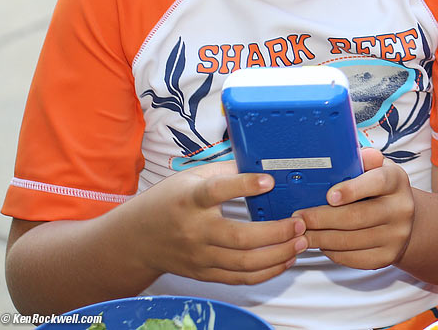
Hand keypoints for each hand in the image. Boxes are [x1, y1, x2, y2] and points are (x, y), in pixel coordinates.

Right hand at [126, 161, 305, 284]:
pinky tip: (285, 259)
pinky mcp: (205, 273)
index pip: (218, 191)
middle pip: (240, 237)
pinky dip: (267, 272)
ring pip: (245, 263)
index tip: (269, 180)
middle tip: (300, 222)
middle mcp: (195, 230)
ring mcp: (200, 256)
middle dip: (276, 232)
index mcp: (191, 200)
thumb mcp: (190, 177)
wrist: (136, 240)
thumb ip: (224, 170)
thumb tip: (259, 160)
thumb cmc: (167, 202)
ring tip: (301, 242)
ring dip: (279, 254)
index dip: (244, 185)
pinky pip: (240, 278)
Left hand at [295, 147, 415, 269]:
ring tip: (302, 233)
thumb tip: (356, 154)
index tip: (329, 196)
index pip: (377, 182)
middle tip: (299, 218)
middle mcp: (401, 208)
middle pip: (357, 216)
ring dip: (321, 237)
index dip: (352, 190)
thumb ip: (365, 160)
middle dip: (322, 218)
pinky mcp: (387, 257)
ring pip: (351, 240)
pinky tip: (321, 243)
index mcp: (397, 180)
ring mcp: (396, 235)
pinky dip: (332, 252)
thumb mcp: (377, 169)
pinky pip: (353, 258)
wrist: (403, 221)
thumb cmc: (380, 190)